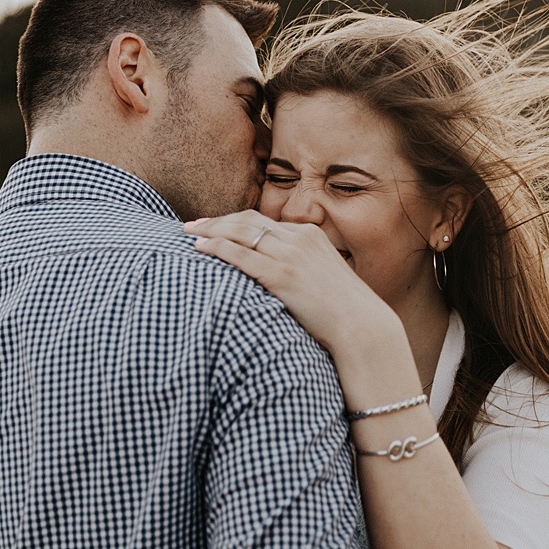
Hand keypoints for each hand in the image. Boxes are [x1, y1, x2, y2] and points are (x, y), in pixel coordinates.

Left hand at [185, 212, 398, 354]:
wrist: (361, 327)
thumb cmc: (341, 312)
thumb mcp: (322, 277)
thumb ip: (300, 267)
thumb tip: (276, 274)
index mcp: (309, 235)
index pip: (261, 221)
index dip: (232, 222)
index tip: (211, 226)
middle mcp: (299, 239)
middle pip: (247, 221)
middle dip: (215, 222)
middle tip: (190, 227)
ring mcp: (291, 256)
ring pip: (240, 233)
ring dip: (210, 231)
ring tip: (187, 235)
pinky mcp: (283, 276)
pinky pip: (242, 255)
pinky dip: (217, 248)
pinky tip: (199, 248)